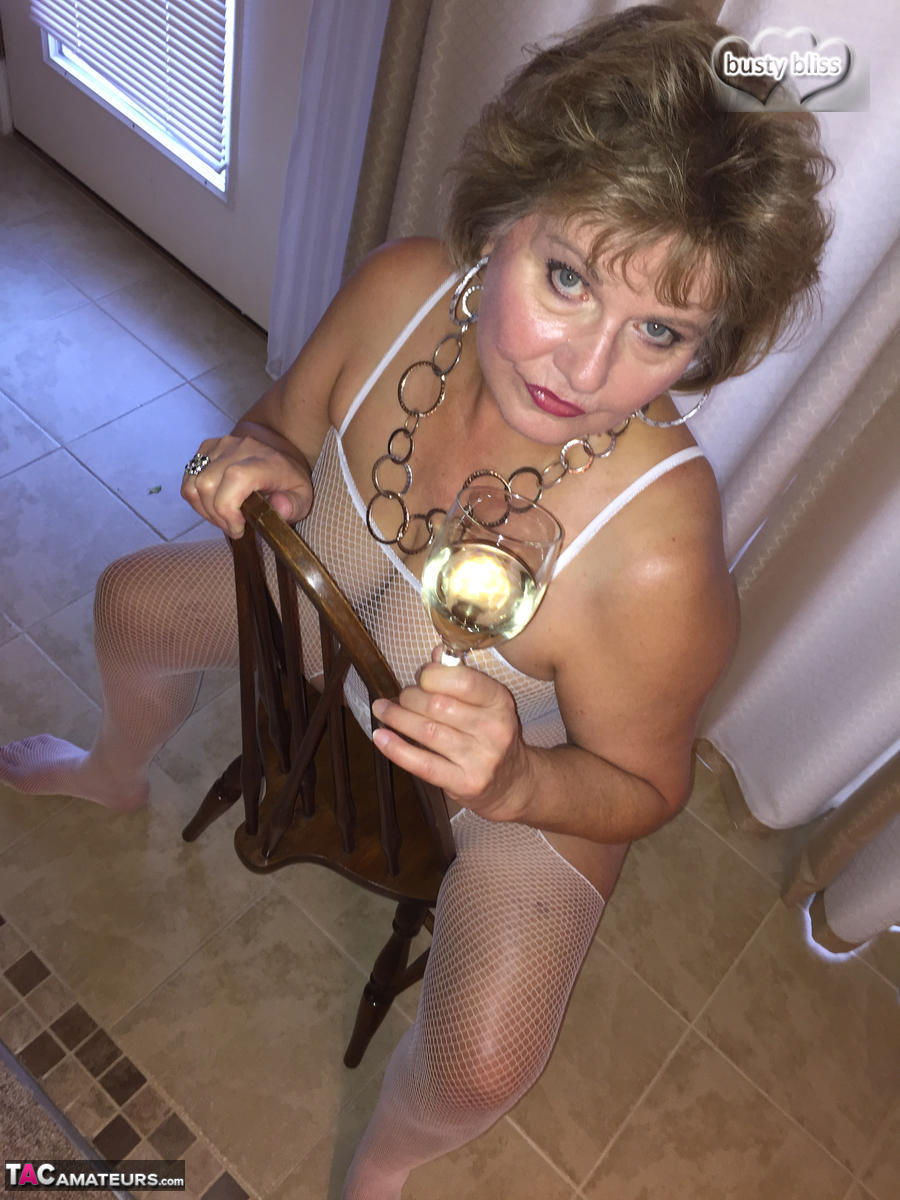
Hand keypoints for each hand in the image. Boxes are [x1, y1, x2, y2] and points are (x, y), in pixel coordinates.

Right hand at [181, 434, 313, 537]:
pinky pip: (189, 478)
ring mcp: (220, 445)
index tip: (238, 528)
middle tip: (232, 526)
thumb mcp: (302, 497)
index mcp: (265, 461)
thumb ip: (293, 506)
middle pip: (208, 485)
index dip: (228, 508)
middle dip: (216, 516)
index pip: (235, 478)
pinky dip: (197, 497)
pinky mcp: (206, 447)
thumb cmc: (288, 478)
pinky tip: (214, 504)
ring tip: (223, 517)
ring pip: (193, 484)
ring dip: (204, 509)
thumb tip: (279, 508)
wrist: (279, 446)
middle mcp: (240, 448)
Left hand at [371, 647, 531, 819]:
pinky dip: (396, 748)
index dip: (432, 675)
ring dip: (397, 718)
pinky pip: (423, 764)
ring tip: (382, 709)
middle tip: (401, 697)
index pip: (463, 680)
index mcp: (500, 702)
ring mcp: (480, 758)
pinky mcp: (464, 782)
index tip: (419, 677)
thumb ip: (461, 676)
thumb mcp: (486, 702)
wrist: (511, 781)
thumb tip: (435, 653)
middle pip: (438, 705)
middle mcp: (494, 729)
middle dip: (410, 697)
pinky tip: (380, 736)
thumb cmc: (490, 733)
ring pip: (427, 732)